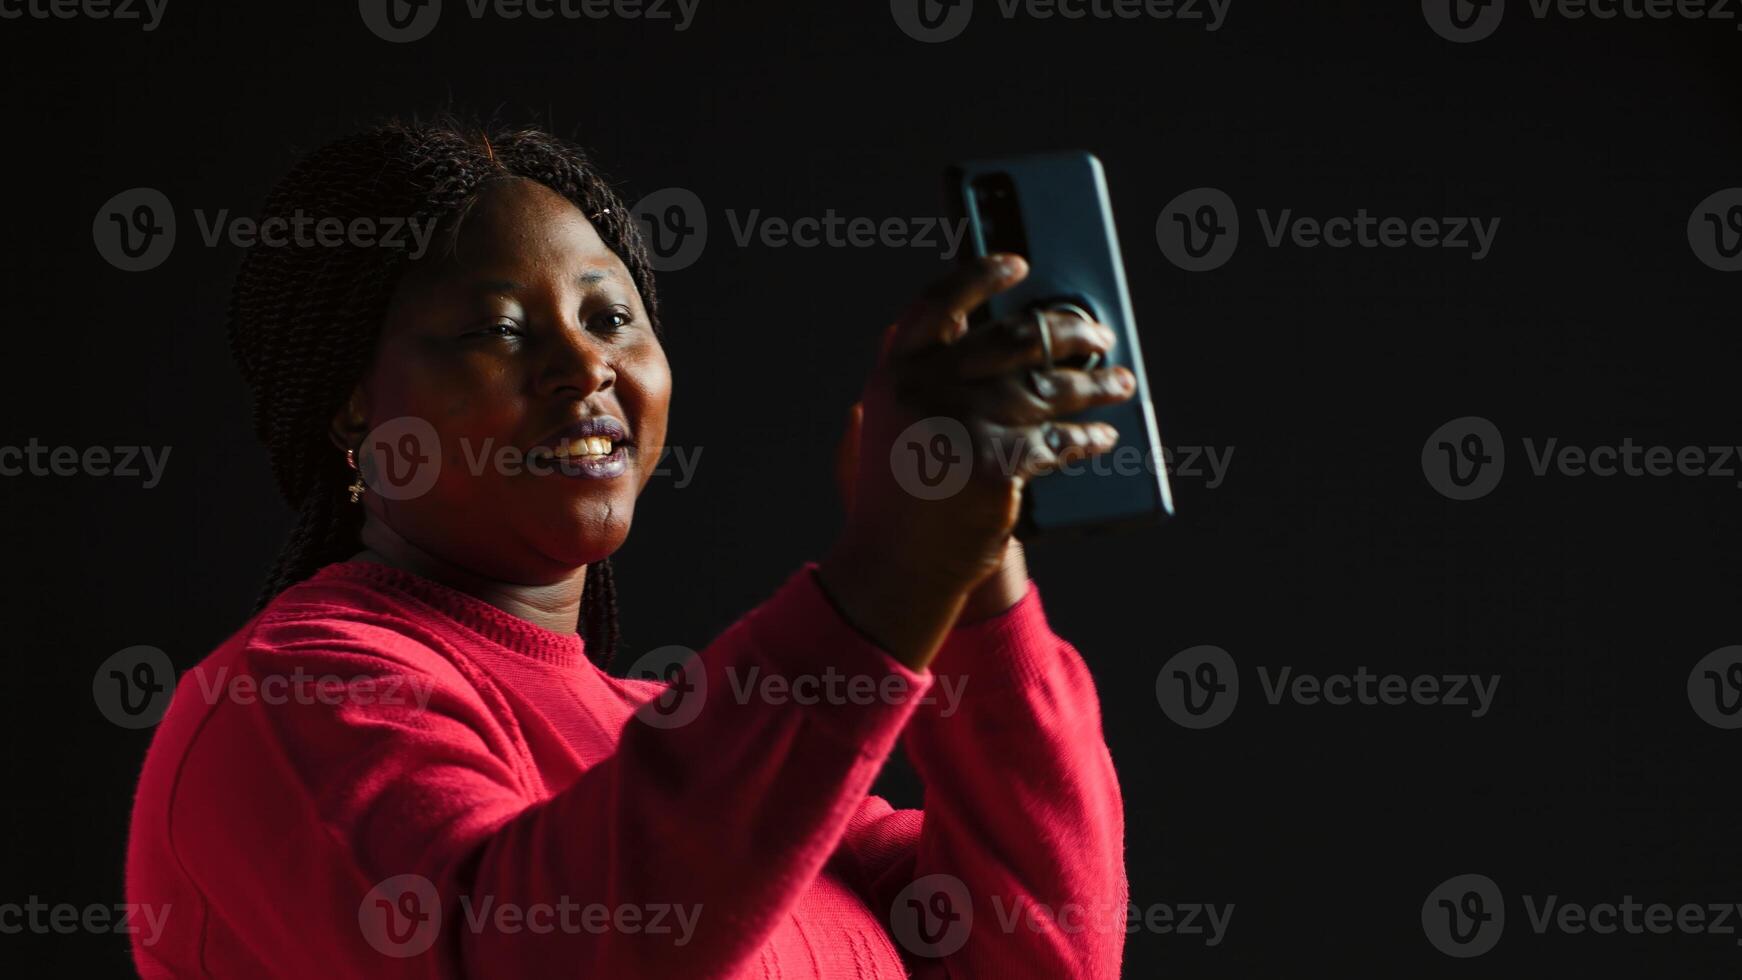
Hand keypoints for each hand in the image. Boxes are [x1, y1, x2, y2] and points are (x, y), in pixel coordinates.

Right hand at [816, 254, 1134, 668]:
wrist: (895, 571)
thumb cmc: (897, 501)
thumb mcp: (883, 427)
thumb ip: (908, 377)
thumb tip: (950, 327)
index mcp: (893, 373)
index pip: (939, 302)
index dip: (980, 275)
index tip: (1018, 263)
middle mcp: (924, 390)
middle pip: (1013, 338)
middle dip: (1067, 331)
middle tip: (1098, 335)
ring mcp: (961, 426)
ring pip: (1048, 388)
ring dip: (1095, 384)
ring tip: (1120, 382)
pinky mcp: (997, 465)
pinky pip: (1059, 440)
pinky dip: (1087, 438)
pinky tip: (1104, 437)